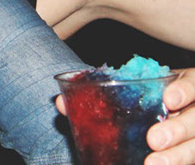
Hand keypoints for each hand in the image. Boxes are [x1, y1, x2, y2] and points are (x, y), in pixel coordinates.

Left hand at [56, 68, 194, 163]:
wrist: (163, 107)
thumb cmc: (141, 98)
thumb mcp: (129, 89)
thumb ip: (101, 93)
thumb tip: (60, 102)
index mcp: (184, 87)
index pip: (194, 85)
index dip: (186, 90)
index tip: (169, 98)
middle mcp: (194, 110)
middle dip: (178, 130)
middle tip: (153, 140)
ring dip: (178, 156)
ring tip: (154, 164)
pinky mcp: (191, 148)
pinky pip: (190, 157)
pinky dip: (177, 162)